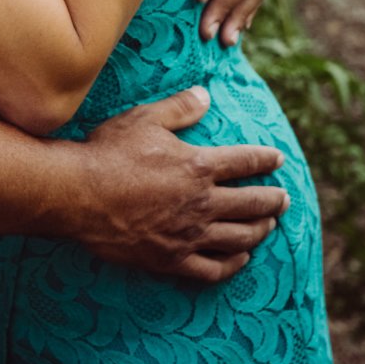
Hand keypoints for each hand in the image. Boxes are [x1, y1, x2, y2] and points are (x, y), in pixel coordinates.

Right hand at [77, 86, 287, 279]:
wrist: (80, 195)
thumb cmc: (110, 152)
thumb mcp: (145, 119)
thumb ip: (180, 108)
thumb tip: (205, 95)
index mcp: (199, 166)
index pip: (245, 162)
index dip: (265, 160)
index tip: (278, 160)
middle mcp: (202, 203)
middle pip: (252, 203)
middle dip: (273, 200)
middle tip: (285, 200)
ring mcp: (190, 235)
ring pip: (239, 237)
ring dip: (260, 231)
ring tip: (268, 226)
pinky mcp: (173, 260)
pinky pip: (214, 269)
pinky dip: (233, 264)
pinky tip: (240, 260)